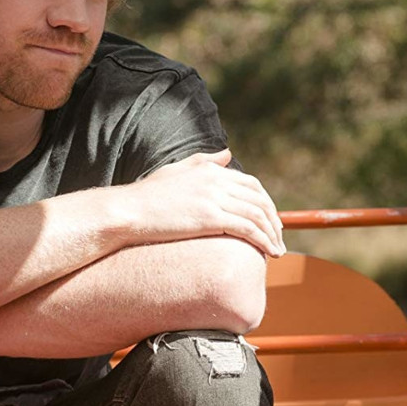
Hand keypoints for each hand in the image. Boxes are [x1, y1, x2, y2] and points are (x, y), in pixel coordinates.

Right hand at [120, 148, 285, 256]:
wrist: (127, 212)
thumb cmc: (146, 196)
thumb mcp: (176, 170)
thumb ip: (203, 160)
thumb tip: (227, 153)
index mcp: (209, 169)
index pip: (250, 183)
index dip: (265, 201)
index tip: (271, 218)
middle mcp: (215, 180)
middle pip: (258, 198)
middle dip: (274, 218)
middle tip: (279, 235)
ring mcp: (213, 198)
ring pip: (257, 214)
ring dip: (272, 233)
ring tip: (277, 250)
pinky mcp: (210, 217)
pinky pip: (247, 228)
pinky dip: (263, 240)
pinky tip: (268, 252)